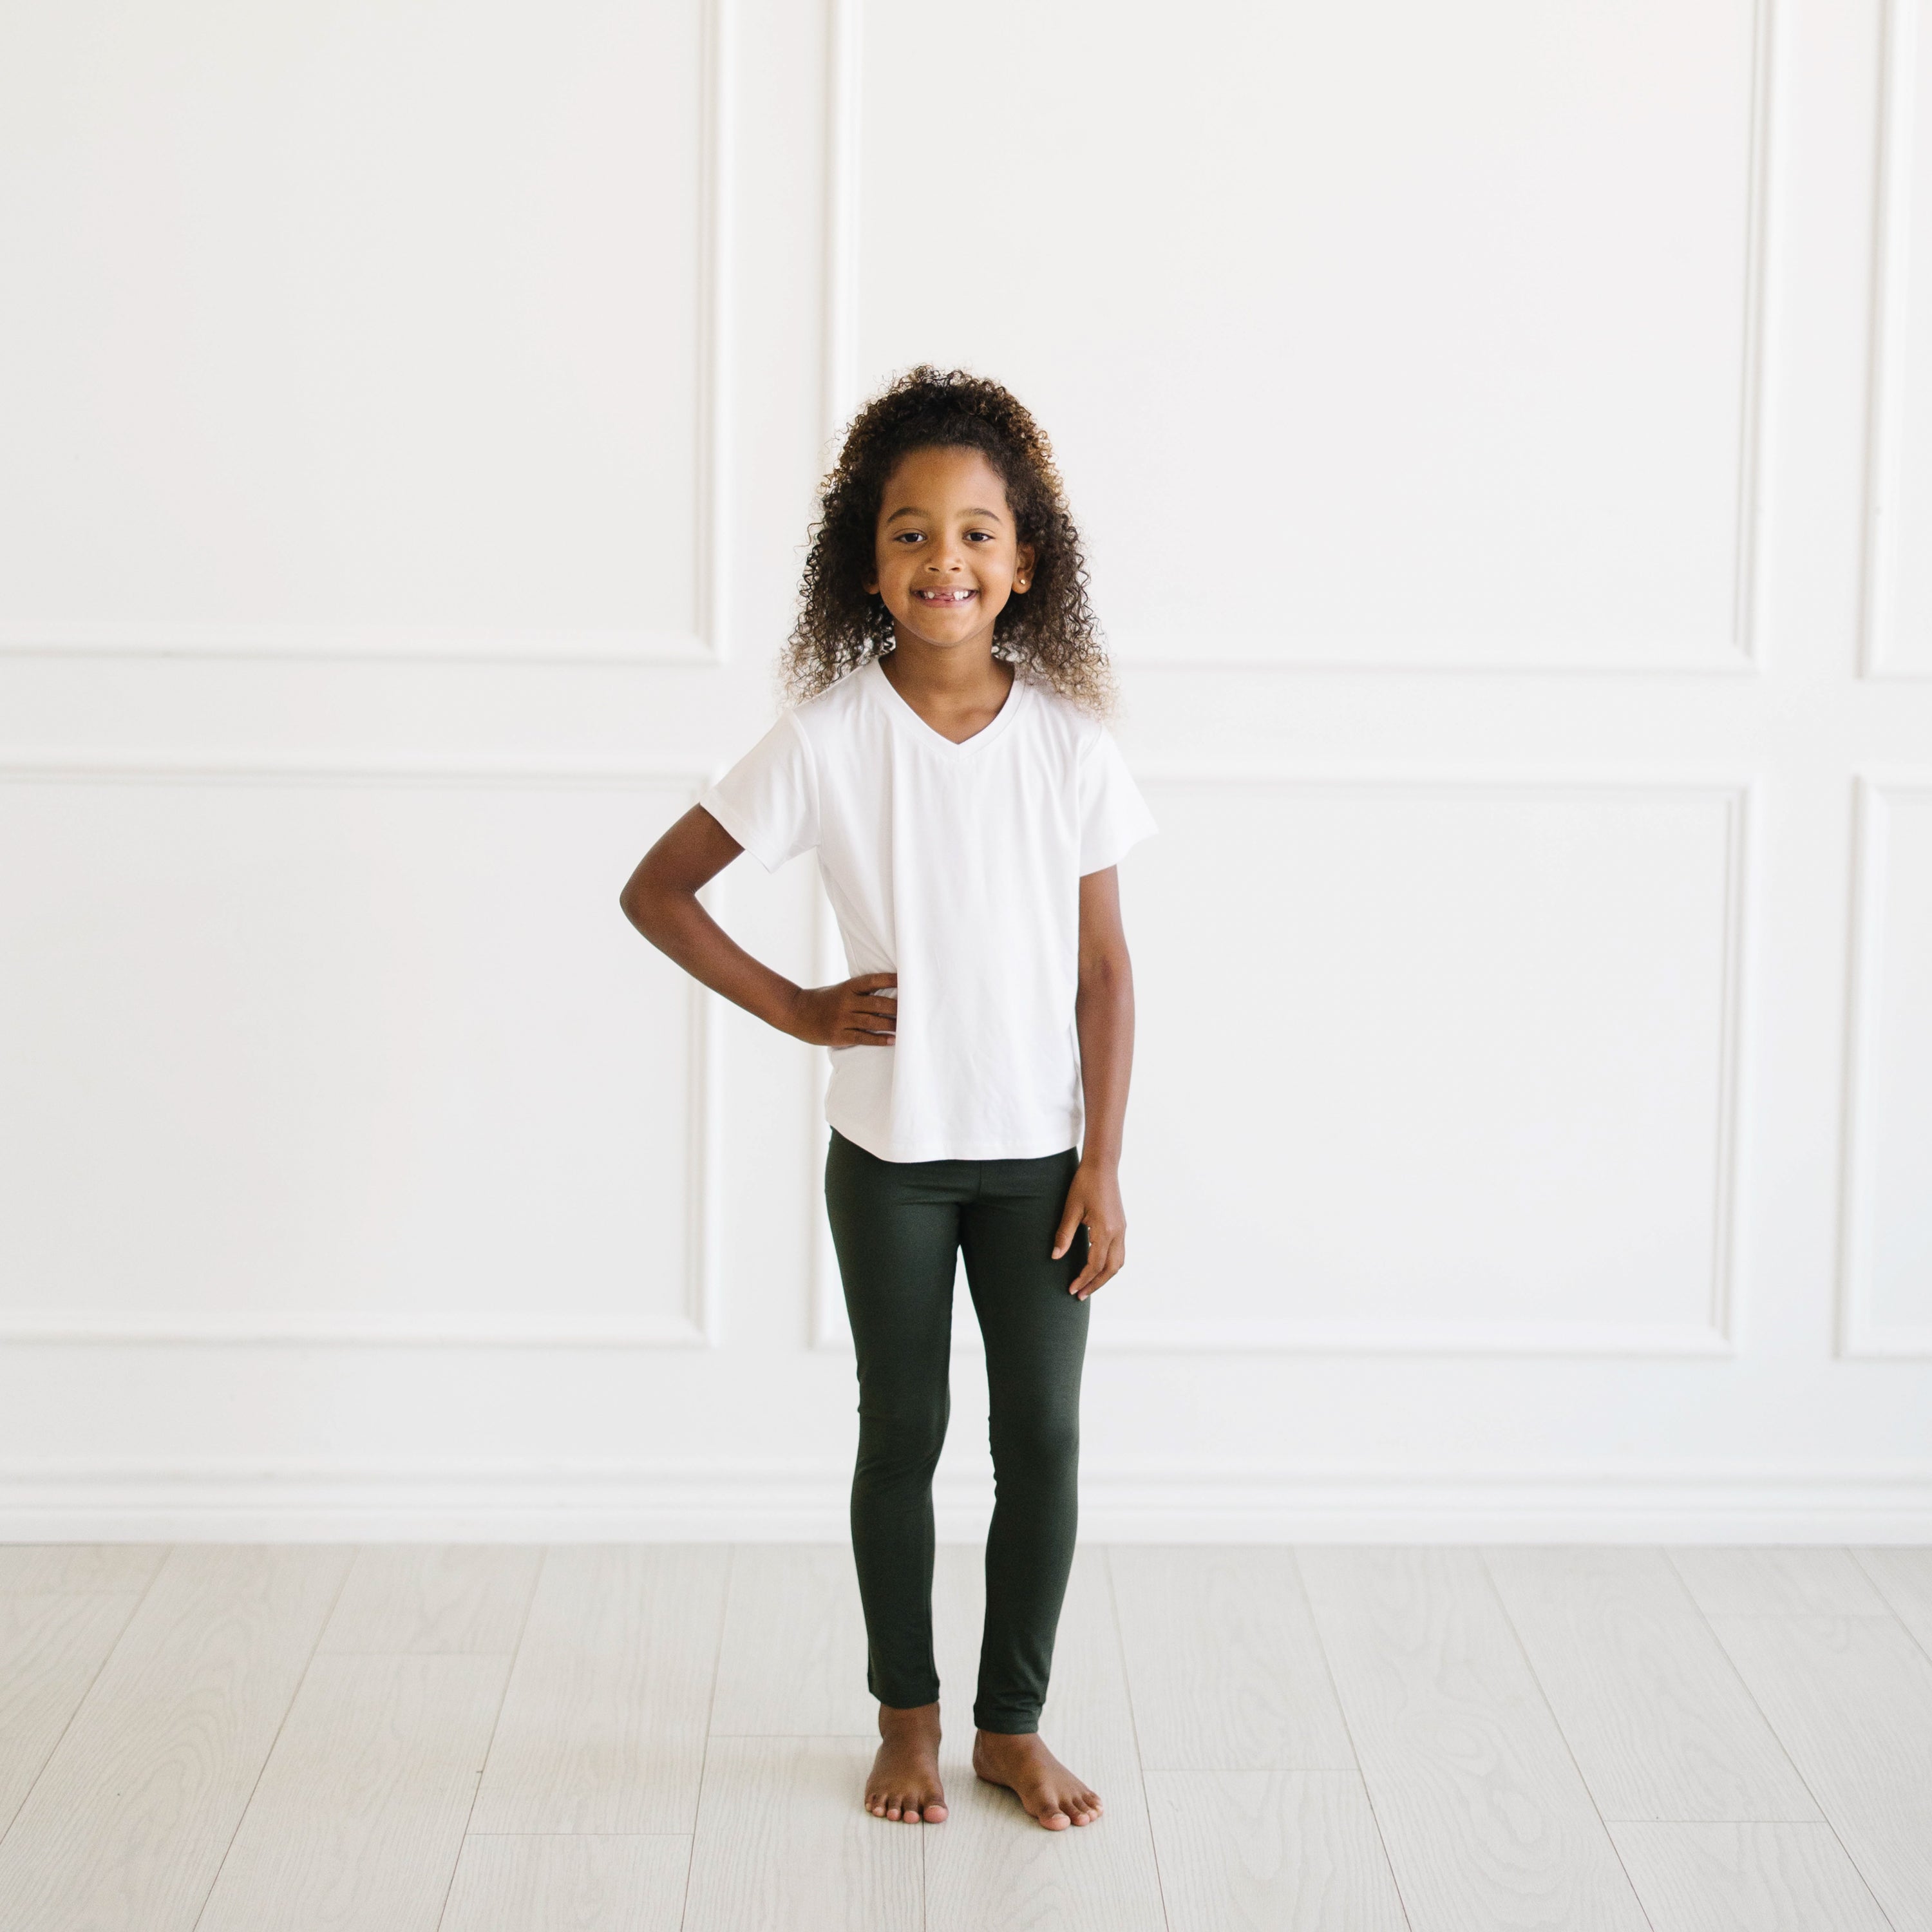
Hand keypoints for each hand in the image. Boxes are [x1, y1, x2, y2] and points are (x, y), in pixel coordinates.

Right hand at [788, 972, 897, 1046]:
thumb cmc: (823, 1000)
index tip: (906, 980)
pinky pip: (862, 1038)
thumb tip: (888, 991)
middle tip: (914, 1009)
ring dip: (892, 1024)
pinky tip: (892, 1040)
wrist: (796, 1012)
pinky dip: (879, 1039)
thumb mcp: (840, 990)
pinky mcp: (838, 1035)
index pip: (872, 981)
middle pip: (876, 1003)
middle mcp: (845, 1002)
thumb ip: (860, 992)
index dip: (890, 980)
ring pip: (872, 1021)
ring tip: (908, 1027)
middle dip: (896, 1007)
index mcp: (847, 987)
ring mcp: (841, 1019)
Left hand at [1053, 1159, 1125, 1299]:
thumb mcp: (1071, 1209)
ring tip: (1089, 1285)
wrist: (1102, 1166)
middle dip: (1096, 1284)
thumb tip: (1055, 1257)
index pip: (1095, 1264)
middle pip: (1111, 1268)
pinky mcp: (1121, 1225)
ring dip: (1104, 1276)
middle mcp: (1118, 1232)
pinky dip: (1108, 1264)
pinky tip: (1096, 1267)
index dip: (1084, 1279)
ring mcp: (1122, 1229)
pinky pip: (1118, 1252)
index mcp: (1105, 1230)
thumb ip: (1064, 1235)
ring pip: (1118, 1262)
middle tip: (1080, 1295)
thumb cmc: (1084, 1184)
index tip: (1072, 1289)